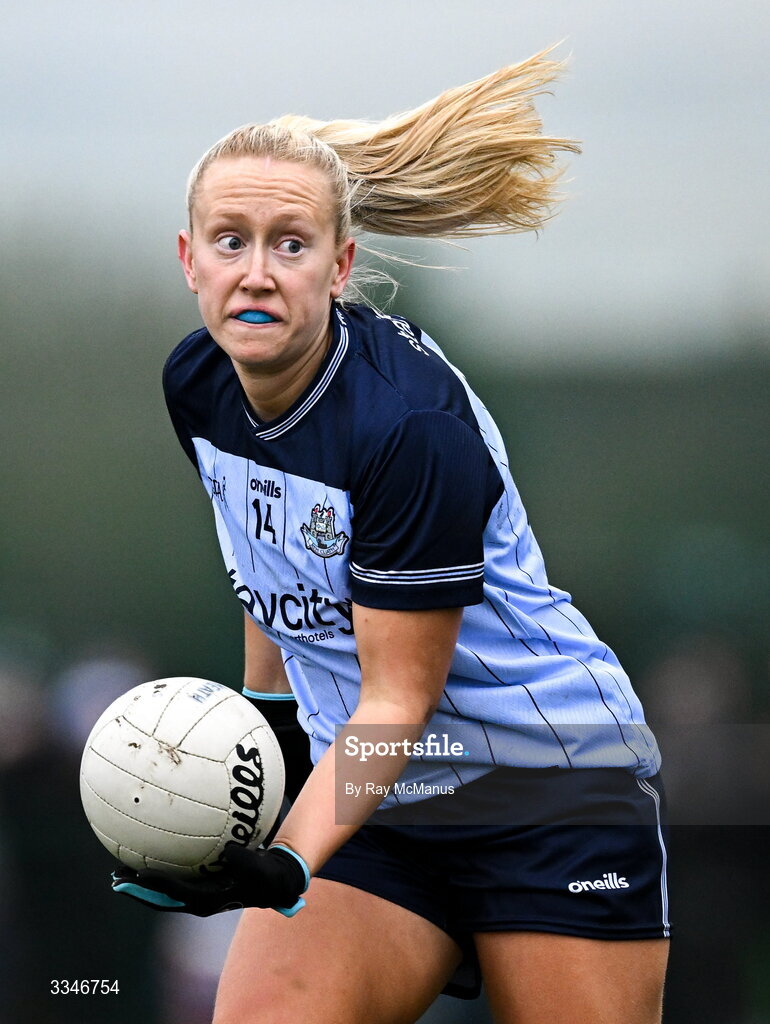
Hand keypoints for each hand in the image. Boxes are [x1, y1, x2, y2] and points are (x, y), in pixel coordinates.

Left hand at [111, 843, 309, 916]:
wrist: (273, 882)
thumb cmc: (269, 877)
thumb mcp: (264, 872)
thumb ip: (248, 864)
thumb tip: (229, 852)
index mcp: (210, 901)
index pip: (177, 893)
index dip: (157, 885)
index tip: (139, 875)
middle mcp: (198, 900)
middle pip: (160, 898)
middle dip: (137, 890)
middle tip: (115, 879)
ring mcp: (196, 893)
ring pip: (161, 891)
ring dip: (140, 882)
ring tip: (119, 869)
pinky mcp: (198, 884)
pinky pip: (171, 877)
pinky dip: (155, 869)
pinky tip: (144, 851)